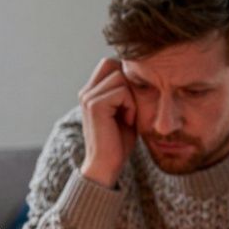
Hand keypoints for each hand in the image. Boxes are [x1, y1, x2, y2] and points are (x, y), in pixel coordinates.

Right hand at [79, 57, 137, 185]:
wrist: (106, 166)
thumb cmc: (118, 142)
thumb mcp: (125, 111)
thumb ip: (127, 91)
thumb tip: (141, 71)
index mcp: (91, 92)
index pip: (110, 63)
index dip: (126, 75)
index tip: (131, 101)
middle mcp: (86, 92)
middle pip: (113, 63)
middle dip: (128, 82)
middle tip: (130, 107)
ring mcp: (88, 97)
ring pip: (120, 75)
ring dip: (131, 96)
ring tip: (129, 116)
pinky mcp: (94, 105)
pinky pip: (122, 91)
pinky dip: (131, 106)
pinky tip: (127, 121)